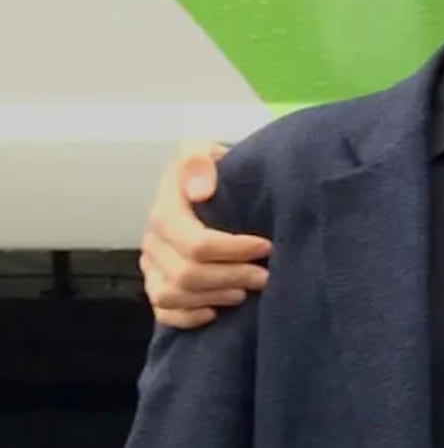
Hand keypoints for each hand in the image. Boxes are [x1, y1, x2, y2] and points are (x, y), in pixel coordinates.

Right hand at [140, 139, 272, 328]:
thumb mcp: (206, 150)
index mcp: (166, 208)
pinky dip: (187, 317)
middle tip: (266, 275)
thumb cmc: (216, 170)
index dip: (232, 250)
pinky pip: (162, 313)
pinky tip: (215, 312)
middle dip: (232, 276)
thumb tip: (200, 192)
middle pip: (186, 274)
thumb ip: (198, 161)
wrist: (213, 187)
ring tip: (247, 290)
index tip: (266, 246)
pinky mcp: (156, 284)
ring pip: (172, 296)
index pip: (194, 242)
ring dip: (214, 296)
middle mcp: (154, 239)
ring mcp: (152, 264)